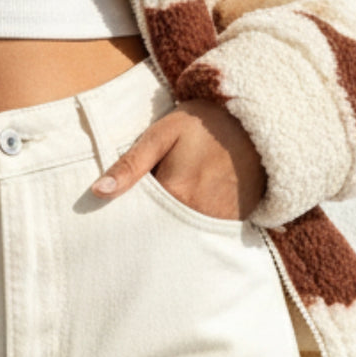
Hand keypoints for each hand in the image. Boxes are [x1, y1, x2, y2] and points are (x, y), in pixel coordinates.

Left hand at [91, 99, 265, 221]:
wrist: (256, 125)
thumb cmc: (205, 124)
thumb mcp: (163, 133)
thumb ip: (131, 163)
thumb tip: (98, 191)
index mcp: (174, 193)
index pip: (135, 215)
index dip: (123, 208)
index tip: (110, 205)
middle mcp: (195, 216)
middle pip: (156, 228)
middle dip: (143, 220)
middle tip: (140, 199)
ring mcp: (216, 223)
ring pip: (177, 231)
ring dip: (166, 221)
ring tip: (163, 200)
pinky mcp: (231, 224)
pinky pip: (200, 232)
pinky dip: (188, 224)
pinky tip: (186, 205)